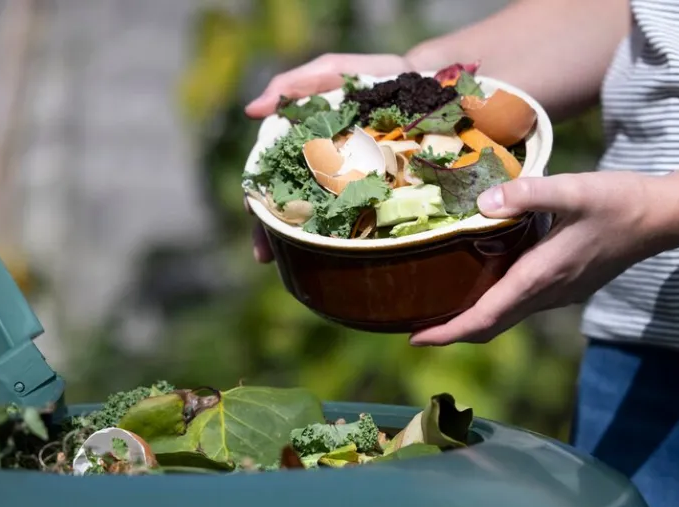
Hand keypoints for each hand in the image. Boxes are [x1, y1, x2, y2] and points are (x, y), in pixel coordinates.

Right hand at [245, 53, 415, 262]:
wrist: (427, 86)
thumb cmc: (372, 78)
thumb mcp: (330, 72)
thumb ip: (293, 85)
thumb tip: (251, 109)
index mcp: (305, 150)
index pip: (272, 179)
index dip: (257, 198)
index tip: (252, 214)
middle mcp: (324, 173)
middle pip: (289, 208)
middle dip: (273, 233)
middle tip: (266, 254)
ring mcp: (352, 189)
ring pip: (320, 223)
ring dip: (301, 246)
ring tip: (291, 264)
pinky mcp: (381, 197)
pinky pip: (362, 222)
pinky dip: (347, 243)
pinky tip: (341, 259)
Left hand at [409, 171, 678, 345]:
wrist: (663, 217)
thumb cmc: (619, 202)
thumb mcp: (573, 189)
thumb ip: (528, 193)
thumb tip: (483, 203)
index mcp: (540, 276)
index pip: (485, 318)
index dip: (447, 332)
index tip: (414, 338)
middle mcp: (547, 293)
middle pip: (491, 326)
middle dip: (452, 332)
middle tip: (414, 329)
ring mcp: (560, 293)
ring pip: (507, 317)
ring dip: (472, 320)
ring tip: (439, 307)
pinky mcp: (568, 285)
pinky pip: (522, 304)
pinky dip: (494, 305)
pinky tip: (482, 283)